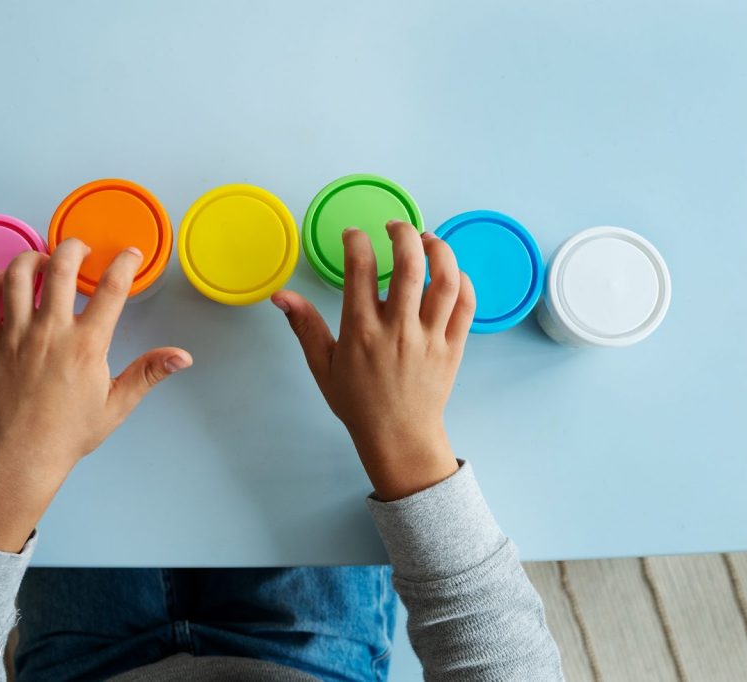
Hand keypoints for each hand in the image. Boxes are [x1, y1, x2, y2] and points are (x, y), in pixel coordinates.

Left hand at [0, 239, 191, 551]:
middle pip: (59, 267)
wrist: (22, 456)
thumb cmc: (68, 433)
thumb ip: (149, 373)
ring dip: (32, 258)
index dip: (124, 263)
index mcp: (86, 346)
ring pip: (16, 274)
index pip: (111, 289)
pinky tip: (5, 284)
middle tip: (81, 250)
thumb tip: (182, 357)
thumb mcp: (117, 405)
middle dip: (74, 247)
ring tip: (43, 261)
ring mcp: (14, 336)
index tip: (130, 255)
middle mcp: (49, 333)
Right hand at [272, 221, 474, 500]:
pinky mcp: (453, 347)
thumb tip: (280, 295)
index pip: (359, 269)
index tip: (353, 235)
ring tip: (427, 239)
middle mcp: (398, 330)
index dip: (356, 241)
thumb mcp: (322, 366)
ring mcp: (430, 338)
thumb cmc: (358, 402)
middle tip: (395, 226)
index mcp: (361, 331)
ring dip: (439, 250)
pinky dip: (462, 281)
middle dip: (403, 234)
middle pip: (410, 265)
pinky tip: (450, 272)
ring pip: (445, 280)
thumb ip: (304, 326)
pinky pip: (466, 305)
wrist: (398, 437)